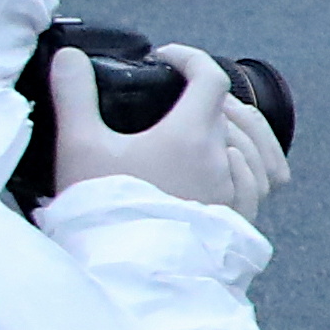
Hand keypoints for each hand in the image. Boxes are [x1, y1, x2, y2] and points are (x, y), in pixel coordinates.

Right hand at [47, 44, 287, 222]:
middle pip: (229, 109)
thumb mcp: (80, 146)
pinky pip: (261, 181)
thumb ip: (75, 96)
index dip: (190, 59)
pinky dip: (249, 162)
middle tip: (172, 97)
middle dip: (202, 95)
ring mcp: (235, 192)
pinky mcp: (238, 221)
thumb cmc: (103, 209)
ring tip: (204, 125)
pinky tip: (229, 163)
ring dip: (230, 127)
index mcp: (192, 134)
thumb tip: (69, 56)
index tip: (166, 59)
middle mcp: (223, 159)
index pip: (211, 78)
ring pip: (251, 144)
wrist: (125, 273)